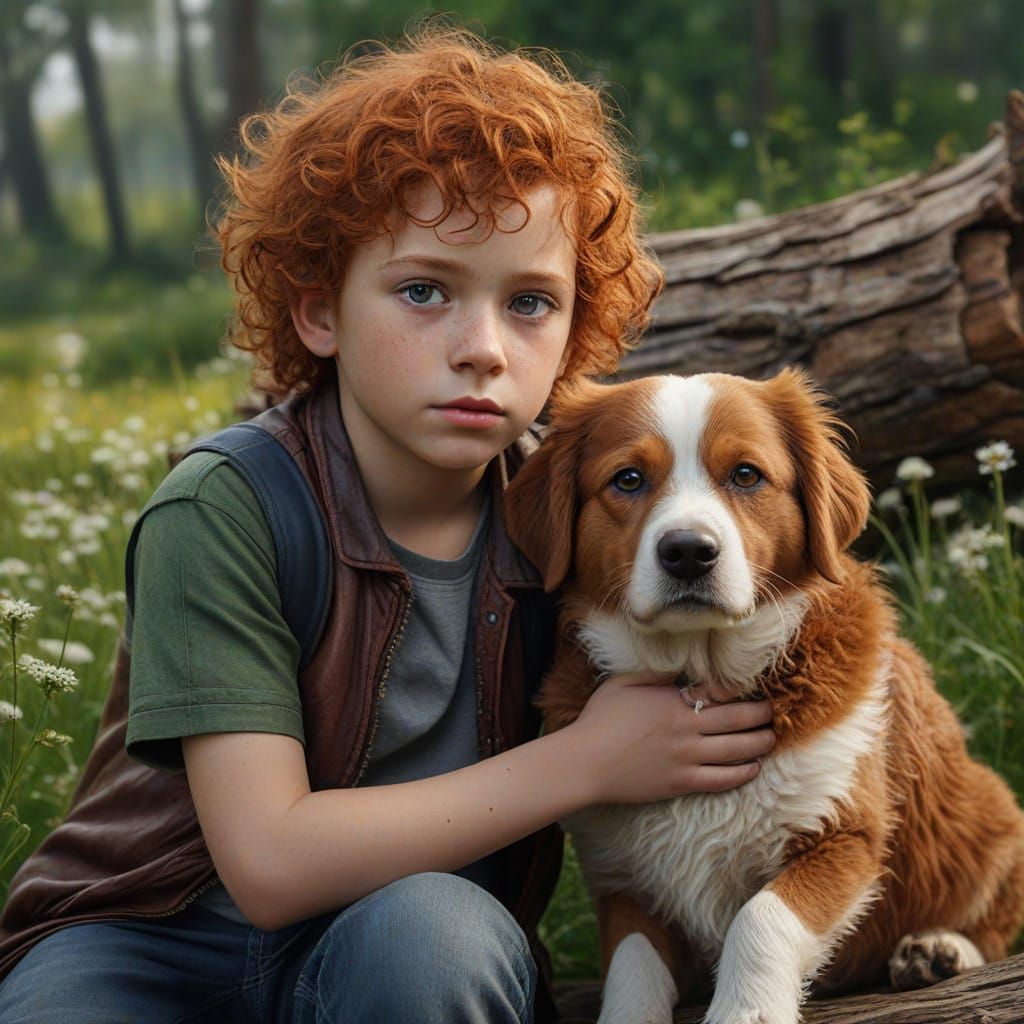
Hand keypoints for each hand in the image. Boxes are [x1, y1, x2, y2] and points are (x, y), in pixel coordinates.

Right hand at [570, 672, 773, 804]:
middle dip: (760, 715)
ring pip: (737, 751)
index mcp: (674, 702)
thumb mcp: (623, 683)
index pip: (718, 692)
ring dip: (759, 743)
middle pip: (737, 720)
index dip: (739, 690)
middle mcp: (687, 730)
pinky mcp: (682, 783)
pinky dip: (743, 773)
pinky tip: (754, 767)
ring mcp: (687, 759)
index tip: (752, 689)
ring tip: (771, 737)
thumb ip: (655, 673)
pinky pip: (723, 779)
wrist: (586, 762)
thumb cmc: (600, 719)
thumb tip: (680, 667)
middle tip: (773, 712)